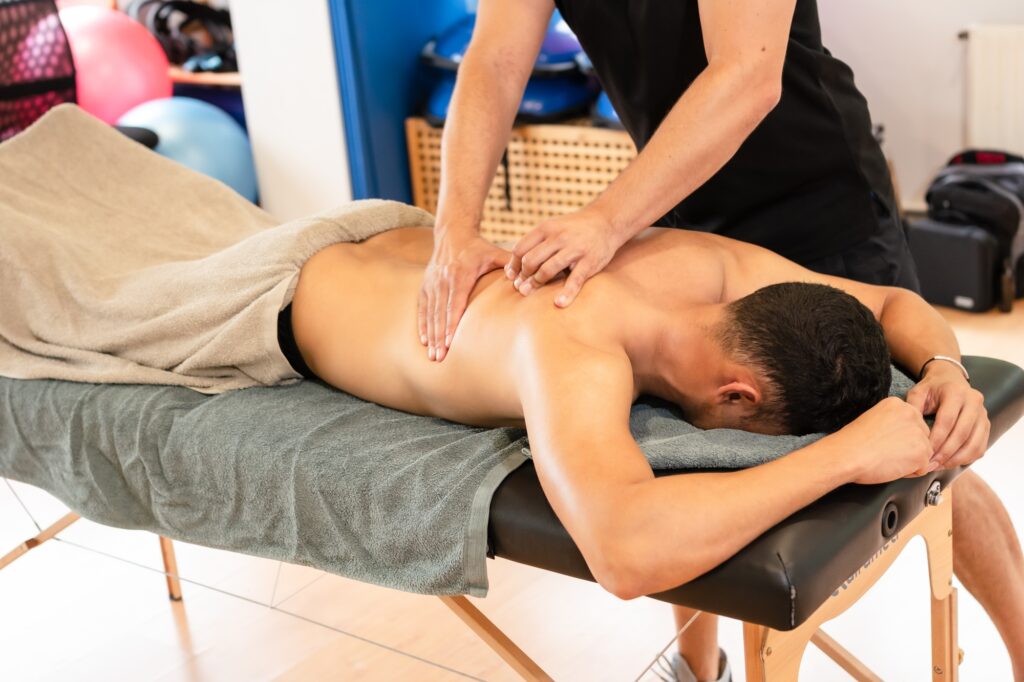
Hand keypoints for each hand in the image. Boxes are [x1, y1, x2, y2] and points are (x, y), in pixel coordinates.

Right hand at [419, 231, 507, 361]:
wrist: (453, 233)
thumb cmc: (477, 247)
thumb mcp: (494, 253)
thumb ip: (509, 265)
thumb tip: (525, 280)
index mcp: (460, 274)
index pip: (455, 304)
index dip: (452, 324)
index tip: (450, 343)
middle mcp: (443, 280)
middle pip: (440, 314)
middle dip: (439, 337)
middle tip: (440, 358)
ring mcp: (432, 283)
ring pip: (431, 314)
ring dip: (431, 335)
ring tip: (433, 355)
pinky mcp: (426, 285)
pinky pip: (423, 308)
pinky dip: (423, 325)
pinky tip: (424, 340)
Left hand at [506, 205, 625, 307]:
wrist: (606, 221)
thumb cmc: (574, 229)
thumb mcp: (553, 227)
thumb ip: (536, 242)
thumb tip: (514, 267)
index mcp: (547, 228)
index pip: (521, 248)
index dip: (514, 265)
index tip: (512, 276)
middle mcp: (559, 237)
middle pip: (531, 260)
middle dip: (523, 275)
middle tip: (521, 287)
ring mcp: (574, 249)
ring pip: (547, 269)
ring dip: (536, 283)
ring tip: (530, 292)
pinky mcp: (589, 262)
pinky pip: (575, 280)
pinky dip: (567, 293)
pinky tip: (559, 303)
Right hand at [831, 397, 934, 484]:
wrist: (848, 455)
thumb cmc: (853, 442)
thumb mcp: (873, 420)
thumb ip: (891, 423)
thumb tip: (901, 436)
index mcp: (898, 404)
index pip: (912, 423)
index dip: (899, 437)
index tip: (885, 441)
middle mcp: (912, 414)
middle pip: (922, 436)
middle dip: (908, 448)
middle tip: (887, 452)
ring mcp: (919, 433)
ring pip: (924, 453)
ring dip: (909, 461)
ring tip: (888, 459)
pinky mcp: (921, 452)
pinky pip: (923, 468)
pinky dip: (909, 473)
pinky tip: (892, 467)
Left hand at [906, 363, 989, 468]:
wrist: (950, 380)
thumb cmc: (931, 388)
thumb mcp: (918, 392)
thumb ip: (912, 407)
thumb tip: (908, 428)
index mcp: (956, 392)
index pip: (947, 420)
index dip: (936, 438)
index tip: (924, 451)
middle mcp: (974, 402)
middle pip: (962, 433)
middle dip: (946, 452)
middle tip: (931, 464)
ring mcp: (983, 414)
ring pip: (974, 442)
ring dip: (957, 458)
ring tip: (940, 466)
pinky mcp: (986, 424)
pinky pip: (980, 446)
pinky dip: (967, 458)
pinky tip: (951, 463)